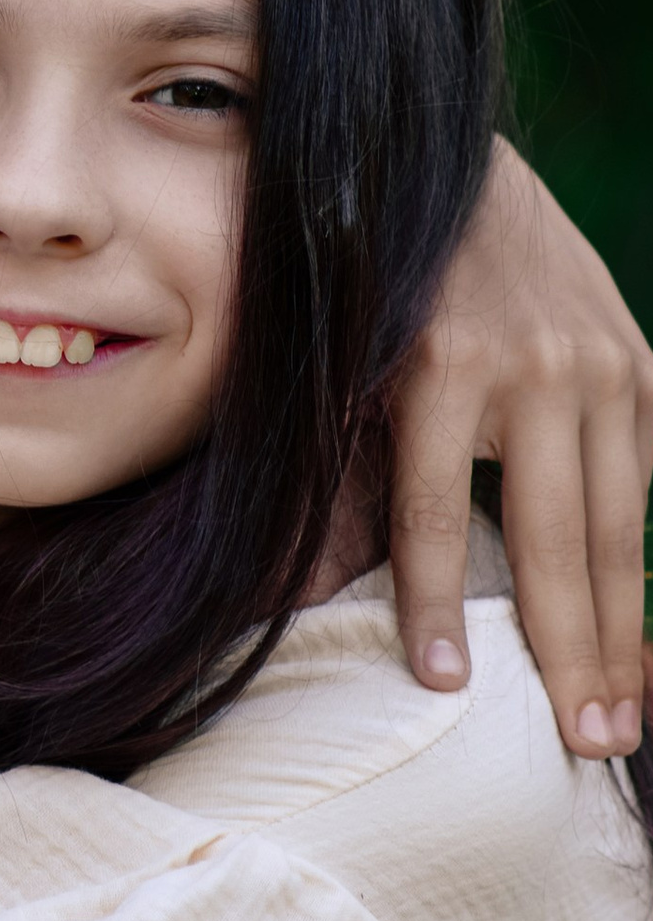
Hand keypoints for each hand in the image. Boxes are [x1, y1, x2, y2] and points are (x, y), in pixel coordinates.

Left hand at [394, 141, 650, 755]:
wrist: (455, 174)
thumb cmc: (372, 286)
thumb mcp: (335, 359)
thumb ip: (339, 463)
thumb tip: (301, 591)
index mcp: (441, 367)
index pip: (437, 512)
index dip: (438, 605)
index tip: (443, 686)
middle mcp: (533, 370)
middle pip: (556, 538)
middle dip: (571, 652)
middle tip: (582, 746)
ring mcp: (600, 365)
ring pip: (619, 525)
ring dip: (626, 632)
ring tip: (623, 720)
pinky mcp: (637, 363)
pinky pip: (643, 483)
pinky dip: (640, 563)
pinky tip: (638, 638)